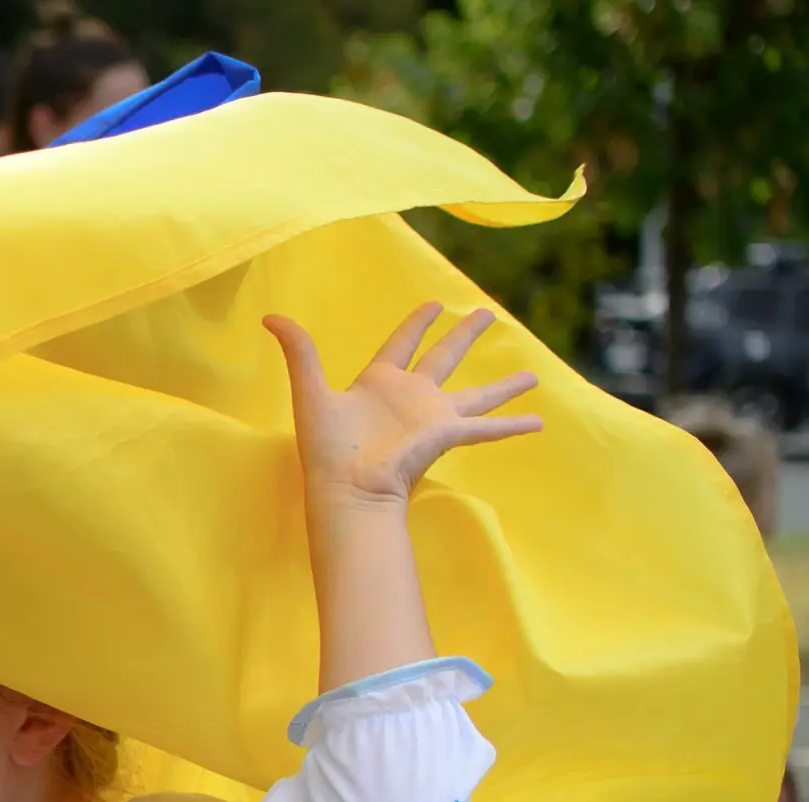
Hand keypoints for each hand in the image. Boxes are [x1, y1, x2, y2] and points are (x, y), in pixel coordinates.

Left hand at [265, 303, 542, 506]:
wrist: (345, 490)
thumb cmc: (324, 449)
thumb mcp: (310, 392)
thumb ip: (298, 352)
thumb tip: (270, 318)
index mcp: (379, 382)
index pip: (402, 343)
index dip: (417, 323)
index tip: (434, 304)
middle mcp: (410, 396)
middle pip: (445, 356)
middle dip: (465, 335)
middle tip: (487, 314)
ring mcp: (432, 417)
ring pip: (477, 393)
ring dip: (504, 386)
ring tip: (534, 375)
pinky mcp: (446, 436)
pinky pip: (486, 428)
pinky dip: (513, 426)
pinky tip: (539, 422)